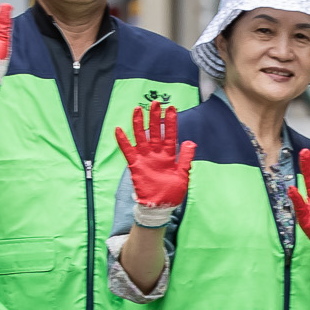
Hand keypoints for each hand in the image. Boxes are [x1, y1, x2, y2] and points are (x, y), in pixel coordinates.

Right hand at [115, 100, 193, 216]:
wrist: (160, 207)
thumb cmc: (172, 192)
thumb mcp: (183, 175)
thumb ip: (186, 158)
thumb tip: (191, 142)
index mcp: (169, 155)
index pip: (170, 134)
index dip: (170, 122)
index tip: (172, 108)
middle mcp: (156, 154)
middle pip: (155, 132)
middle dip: (155, 117)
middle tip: (156, 103)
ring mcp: (145, 158)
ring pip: (141, 137)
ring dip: (139, 124)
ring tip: (138, 110)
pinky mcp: (136, 165)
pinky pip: (128, 151)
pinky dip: (123, 141)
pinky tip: (119, 130)